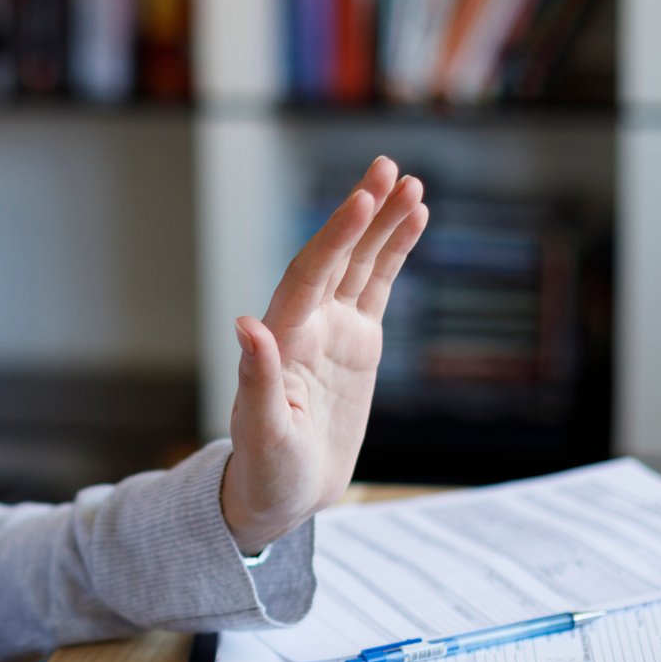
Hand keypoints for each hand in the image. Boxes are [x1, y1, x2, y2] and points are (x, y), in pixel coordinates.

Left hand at [222, 156, 427, 552]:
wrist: (282, 493)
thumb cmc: (266, 471)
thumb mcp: (261, 435)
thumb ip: (255, 380)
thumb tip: (246, 324)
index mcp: (282, 341)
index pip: (309, 275)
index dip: (336, 237)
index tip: (361, 200)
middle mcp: (304, 324)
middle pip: (335, 256)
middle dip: (361, 213)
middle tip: (387, 168)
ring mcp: (331, 329)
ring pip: (359, 263)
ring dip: (383, 223)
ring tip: (411, 182)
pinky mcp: (356, 341)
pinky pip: (376, 286)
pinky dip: (393, 252)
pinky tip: (414, 219)